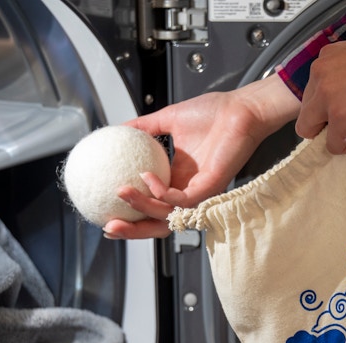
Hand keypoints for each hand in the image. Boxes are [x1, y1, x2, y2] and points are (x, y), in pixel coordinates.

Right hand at [103, 77, 300, 238]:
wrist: (240, 109)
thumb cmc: (215, 114)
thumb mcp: (168, 119)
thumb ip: (143, 127)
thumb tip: (117, 129)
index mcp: (176, 179)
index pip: (151, 207)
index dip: (129, 216)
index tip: (105, 214)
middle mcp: (187, 190)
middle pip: (157, 223)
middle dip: (132, 230)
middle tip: (108, 226)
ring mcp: (198, 192)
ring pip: (167, 215)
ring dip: (141, 207)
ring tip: (121, 193)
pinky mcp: (209, 188)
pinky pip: (180, 199)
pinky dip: (161, 191)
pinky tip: (148, 178)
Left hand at [295, 32, 345, 153]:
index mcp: (326, 57)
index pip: (316, 89)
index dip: (335, 101)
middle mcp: (320, 74)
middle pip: (308, 111)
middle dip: (329, 119)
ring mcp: (326, 97)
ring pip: (311, 130)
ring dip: (337, 132)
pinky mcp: (339, 118)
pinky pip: (333, 145)